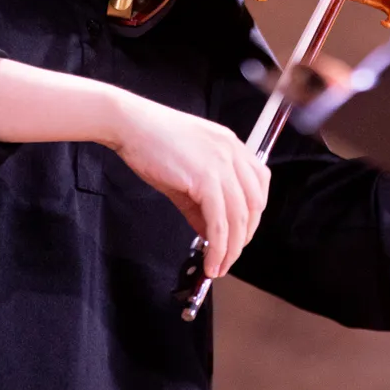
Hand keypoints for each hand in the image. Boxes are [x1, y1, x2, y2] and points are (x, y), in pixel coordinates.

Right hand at [105, 93, 270, 278]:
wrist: (130, 124)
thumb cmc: (152, 142)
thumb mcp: (185, 174)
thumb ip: (200, 204)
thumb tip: (209, 233)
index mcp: (231, 146)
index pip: (259, 184)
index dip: (253, 215)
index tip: (241, 234)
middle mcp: (232, 152)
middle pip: (254, 204)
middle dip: (244, 237)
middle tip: (229, 256)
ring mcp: (221, 164)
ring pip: (239, 216)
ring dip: (231, 248)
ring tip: (218, 265)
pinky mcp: (205, 177)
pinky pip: (219, 220)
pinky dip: (218, 245)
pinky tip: (210, 258)